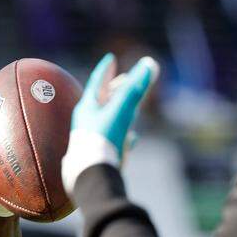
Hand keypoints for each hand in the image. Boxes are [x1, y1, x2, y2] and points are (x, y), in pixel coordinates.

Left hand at [60, 53, 159, 194]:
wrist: (91, 177)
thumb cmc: (103, 140)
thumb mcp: (121, 110)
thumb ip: (135, 88)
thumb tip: (150, 63)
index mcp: (87, 107)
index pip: (97, 82)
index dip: (106, 70)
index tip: (111, 59)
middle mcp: (86, 122)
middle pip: (102, 100)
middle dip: (116, 90)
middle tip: (126, 80)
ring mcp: (91, 139)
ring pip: (108, 119)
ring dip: (120, 111)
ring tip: (132, 108)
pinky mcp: (98, 155)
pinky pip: (113, 140)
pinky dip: (123, 135)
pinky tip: (132, 139)